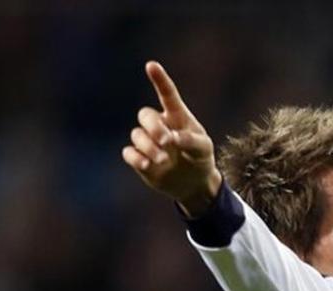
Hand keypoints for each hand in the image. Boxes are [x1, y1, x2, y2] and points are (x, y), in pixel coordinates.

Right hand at [121, 61, 221, 216]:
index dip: (160, 80)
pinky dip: (136, 158)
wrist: (194, 183)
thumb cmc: (200, 158)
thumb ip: (192, 141)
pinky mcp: (140, 158)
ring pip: (137, 135)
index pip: (167, 95)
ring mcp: (148, 141)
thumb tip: (174, 138)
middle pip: (146, 115)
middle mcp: (159, 125)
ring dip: (149, 146)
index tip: (151, 65)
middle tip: (167, 142)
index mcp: (177, 117)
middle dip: (154, 127)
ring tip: (164, 159)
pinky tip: (147, 165)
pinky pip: (129, 153)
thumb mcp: (204, 149)